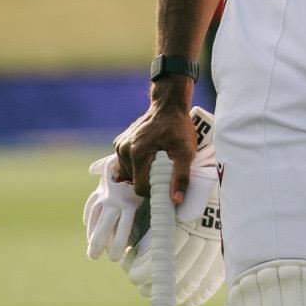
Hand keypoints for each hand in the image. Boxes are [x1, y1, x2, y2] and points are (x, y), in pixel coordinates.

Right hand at [115, 94, 197, 212]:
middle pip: (134, 181)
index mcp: (137, 153)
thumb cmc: (179, 128)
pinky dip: (137, 164)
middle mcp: (124, 150)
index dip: (154, 191)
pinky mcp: (119, 143)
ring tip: (157, 161)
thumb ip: (181, 176)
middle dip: (149, 180)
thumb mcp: (186, 152)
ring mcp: (119, 146)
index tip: (165, 186)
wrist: (168, 106)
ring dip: (142, 173)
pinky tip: (149, 155)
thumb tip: (176, 200)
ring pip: (129, 173)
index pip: (140, 187)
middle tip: (164, 171)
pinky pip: (126, 163)